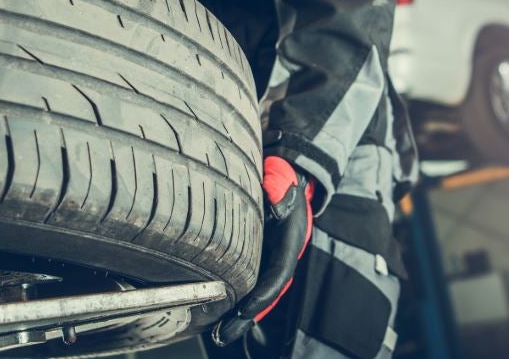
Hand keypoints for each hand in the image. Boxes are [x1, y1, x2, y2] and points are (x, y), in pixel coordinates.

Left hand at [211, 156, 313, 345]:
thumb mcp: (284, 177)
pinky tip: (218, 315)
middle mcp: (282, 255)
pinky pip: (248, 283)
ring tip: (219, 334)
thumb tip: (278, 206)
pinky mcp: (259, 258)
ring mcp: (271, 258)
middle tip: (224, 334)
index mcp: (290, 242)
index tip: (245, 309)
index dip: (263, 294)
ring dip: (240, 315)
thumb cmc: (282, 177)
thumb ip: (281, 189)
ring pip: (256, 292)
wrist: (288, 174)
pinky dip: (236, 300)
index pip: (278, 274)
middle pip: (266, 293)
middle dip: (247, 316)